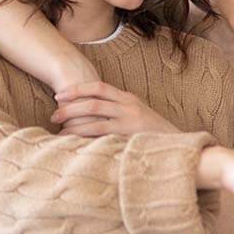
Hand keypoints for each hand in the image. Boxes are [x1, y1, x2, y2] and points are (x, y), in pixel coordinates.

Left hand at [52, 81, 179, 136]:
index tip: (60, 95)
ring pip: (93, 118)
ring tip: (58, 131)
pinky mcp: (128, 137)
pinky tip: (73, 143)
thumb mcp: (139, 115)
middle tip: (54, 115)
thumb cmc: (155, 134)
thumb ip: (119, 111)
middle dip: (69, 107)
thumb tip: (94, 113)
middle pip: (92, 101)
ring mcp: (129, 122)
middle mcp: (128, 107)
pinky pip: (100, 135)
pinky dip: (83, 138)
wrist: (179, 146)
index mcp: (128, 98)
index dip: (77, 89)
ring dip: (72, 124)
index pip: (98, 87)